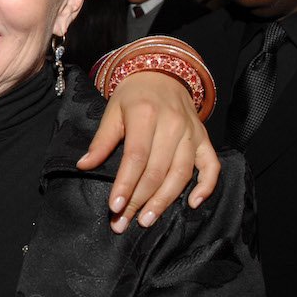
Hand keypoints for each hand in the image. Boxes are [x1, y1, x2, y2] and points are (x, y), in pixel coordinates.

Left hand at [78, 72, 218, 232]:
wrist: (163, 74)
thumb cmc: (134, 96)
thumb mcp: (113, 111)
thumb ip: (101, 140)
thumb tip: (84, 165)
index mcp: (146, 114)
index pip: (136, 156)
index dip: (126, 183)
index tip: (115, 206)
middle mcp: (173, 124)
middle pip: (157, 170)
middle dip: (139, 200)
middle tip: (124, 222)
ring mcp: (192, 133)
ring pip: (181, 174)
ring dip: (164, 201)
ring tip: (147, 220)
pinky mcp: (204, 140)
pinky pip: (211, 166)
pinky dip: (206, 186)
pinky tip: (193, 204)